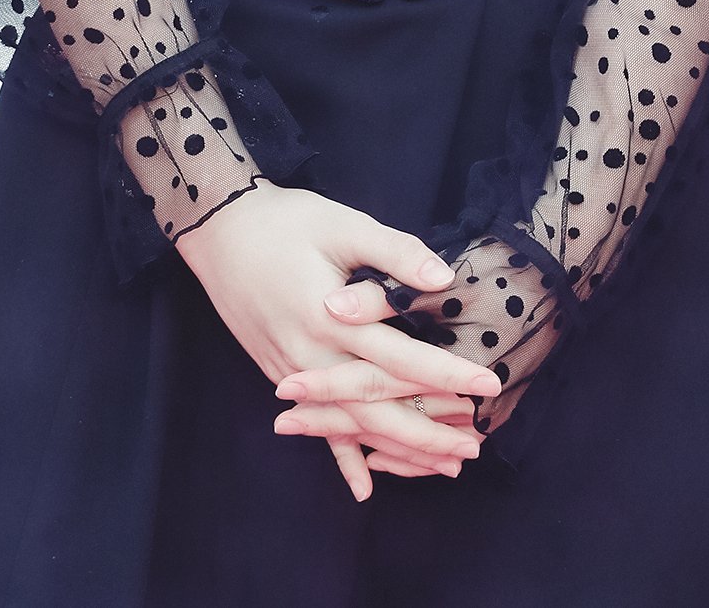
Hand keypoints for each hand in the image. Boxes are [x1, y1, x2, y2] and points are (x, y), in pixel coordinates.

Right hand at [175, 183, 501, 497]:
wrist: (219, 232)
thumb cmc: (285, 221)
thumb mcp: (342, 225)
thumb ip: (393, 253)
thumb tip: (443, 280)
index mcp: (333, 316)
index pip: (400, 357)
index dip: (446, 375)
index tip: (488, 386)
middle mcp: (313, 354)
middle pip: (379, 405)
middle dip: (430, 430)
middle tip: (476, 446)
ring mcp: (294, 370)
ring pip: (353, 423)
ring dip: (399, 448)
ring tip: (444, 466)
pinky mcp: (280, 372)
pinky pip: (318, 424)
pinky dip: (340, 457)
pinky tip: (363, 488)